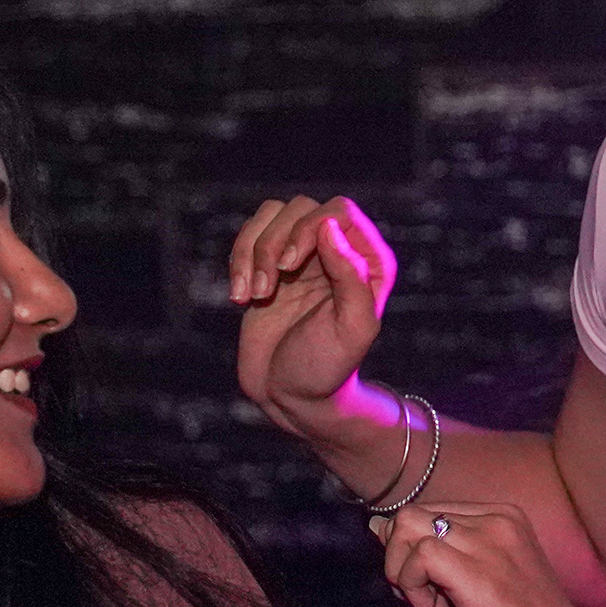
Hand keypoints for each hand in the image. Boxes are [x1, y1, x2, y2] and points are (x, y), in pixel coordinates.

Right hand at [227, 195, 397, 428]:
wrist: (291, 397)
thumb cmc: (328, 368)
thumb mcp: (352, 328)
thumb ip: (351, 275)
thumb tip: (328, 225)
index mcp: (368, 263)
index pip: (340, 211)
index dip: (309, 227)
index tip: (289, 265)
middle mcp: (337, 253)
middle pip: (300, 209)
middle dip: (275, 243)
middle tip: (267, 289)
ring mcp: (302, 258)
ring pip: (271, 216)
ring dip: (252, 252)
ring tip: (253, 295)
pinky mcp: (269, 268)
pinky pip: (250, 238)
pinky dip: (237, 261)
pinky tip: (240, 297)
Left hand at [382, 500, 605, 606]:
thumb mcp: (481, 579)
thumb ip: (439, 553)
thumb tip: (376, 527)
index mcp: (503, 516)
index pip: (426, 512)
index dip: (412, 552)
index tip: (433, 591)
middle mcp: (498, 519)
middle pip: (409, 516)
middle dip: (400, 560)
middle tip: (424, 601)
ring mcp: (492, 544)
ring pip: (407, 527)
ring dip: (402, 573)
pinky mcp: (481, 576)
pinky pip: (419, 556)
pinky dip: (411, 586)